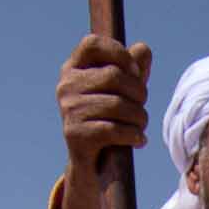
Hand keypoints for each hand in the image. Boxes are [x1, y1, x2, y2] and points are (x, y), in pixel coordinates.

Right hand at [54, 35, 152, 208]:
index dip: (119, 53)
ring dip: (139, 117)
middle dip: (138, 92)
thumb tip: (142, 49)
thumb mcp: (122, 92)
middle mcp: (66, 86)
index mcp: (73, 68)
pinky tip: (139, 140)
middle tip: (142, 107)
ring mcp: (68, 110)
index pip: (93, 43)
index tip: (134, 71)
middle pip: (113, 75)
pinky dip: (132, 135)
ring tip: (141, 125)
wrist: (92, 165)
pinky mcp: (75, 134)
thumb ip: (133, 68)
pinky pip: (113, 129)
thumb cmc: (109, 120)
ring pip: (117, 104)